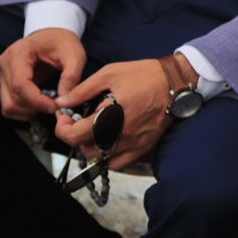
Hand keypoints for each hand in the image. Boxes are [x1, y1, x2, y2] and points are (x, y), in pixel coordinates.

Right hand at [0, 28, 86, 119]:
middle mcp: (6, 63)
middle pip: (12, 97)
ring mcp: (3, 73)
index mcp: (19, 53)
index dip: (37, 100)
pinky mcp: (5, 82)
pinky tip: (39, 105)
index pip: (20, 84)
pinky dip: (23, 111)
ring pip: (8, 105)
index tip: (55, 106)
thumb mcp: (75, 54)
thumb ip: (71, 75)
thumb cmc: (63, 42)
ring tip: (48, 105)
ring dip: (28, 111)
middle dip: (35, 107)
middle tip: (55, 107)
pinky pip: (8, 105)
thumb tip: (64, 99)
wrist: (53, 35)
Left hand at [54, 59, 172, 169]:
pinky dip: (106, 158)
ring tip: (94, 130)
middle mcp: (121, 133)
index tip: (64, 117)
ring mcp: (133, 143)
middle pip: (83, 148)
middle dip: (74, 134)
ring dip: (89, 146)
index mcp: (110, 115)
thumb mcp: (110, 73)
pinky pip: (117, 164)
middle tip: (78, 120)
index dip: (62, 128)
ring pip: (98, 158)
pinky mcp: (143, 147)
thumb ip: (82, 90)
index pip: (74, 135)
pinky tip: (108, 142)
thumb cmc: (144, 75)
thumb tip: (61, 102)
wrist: (176, 81)